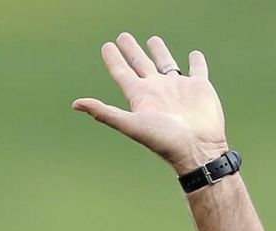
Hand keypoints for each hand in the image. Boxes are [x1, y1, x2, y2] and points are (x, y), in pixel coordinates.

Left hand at [73, 33, 228, 173]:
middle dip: (131, 50)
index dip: (113, 59)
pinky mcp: (199, 87)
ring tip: (153, 39)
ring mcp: (178, 87)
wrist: (196, 148)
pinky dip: (196, 61)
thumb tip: (75, 104)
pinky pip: (197, 69)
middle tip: (123, 36)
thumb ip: (104, 112)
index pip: (122, 72)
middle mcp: (157, 90)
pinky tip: (194, 55)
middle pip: (140, 64)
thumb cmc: (163, 139)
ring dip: (159, 52)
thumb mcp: (130, 124)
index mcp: (140, 96)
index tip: (106, 46)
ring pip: (166, 63)